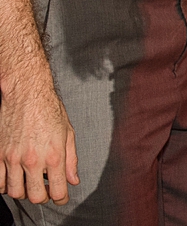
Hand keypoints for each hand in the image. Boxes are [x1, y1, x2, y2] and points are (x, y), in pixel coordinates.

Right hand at [1, 78, 78, 204]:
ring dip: (24, 191)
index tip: (61, 197)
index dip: (61, 198)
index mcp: (53, 155)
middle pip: (34, 196)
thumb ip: (71, 159)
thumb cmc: (48, 109)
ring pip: (15, 192)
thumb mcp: (68, 133)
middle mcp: (32, 160)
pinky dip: (6, 185)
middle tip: (46, 191)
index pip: (57, 190)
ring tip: (30, 182)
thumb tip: (73, 179)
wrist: (26, 95)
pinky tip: (14, 177)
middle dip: (43, 197)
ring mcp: (13, 159)